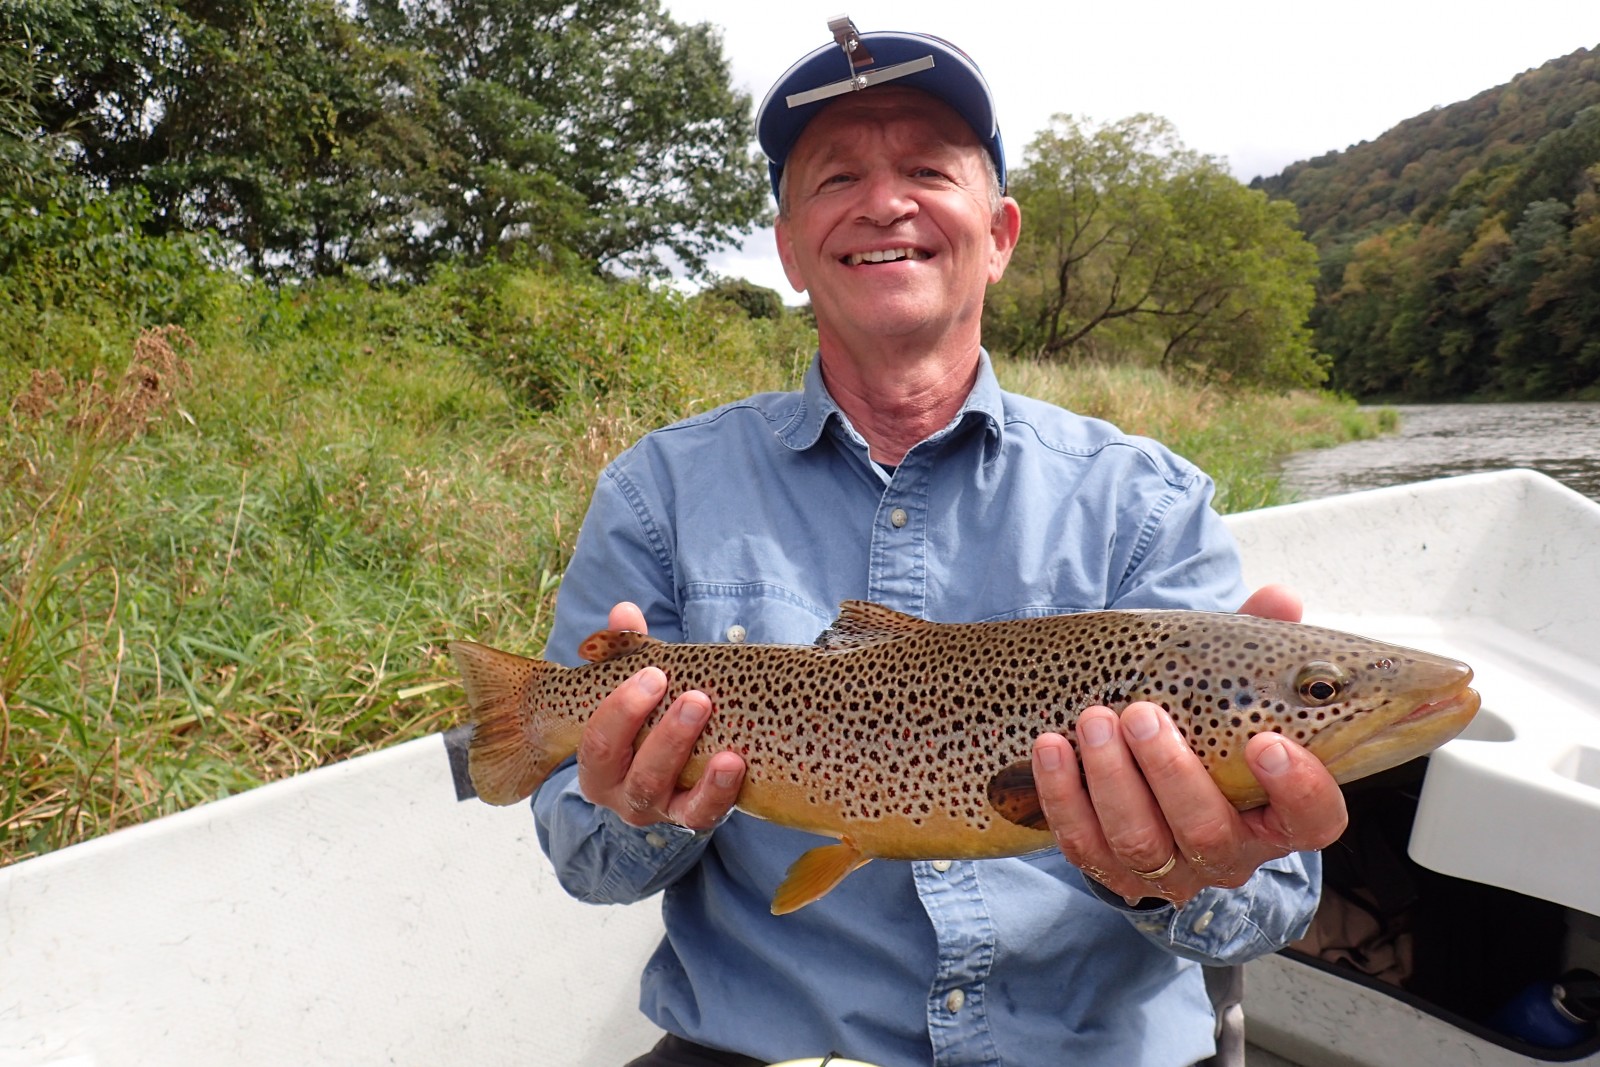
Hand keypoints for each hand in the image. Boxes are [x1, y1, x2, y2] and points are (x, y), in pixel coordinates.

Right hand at [574, 602, 744, 831]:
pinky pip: (703, 813)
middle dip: (664, 734)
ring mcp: (658, 809)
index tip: (655, 673)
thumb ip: (627, 650)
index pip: (599, 742)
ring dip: (690, 755)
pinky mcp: (692, 817)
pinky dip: (718, 791)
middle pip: (634, 772)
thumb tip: (625, 611)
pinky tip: (735, 762)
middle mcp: (620, 792)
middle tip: (696, 697)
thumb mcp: (635, 684)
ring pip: (664, 792)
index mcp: (598, 760)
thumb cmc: (648, 714)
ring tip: (714, 720)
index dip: (623, 709)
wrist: (675, 763)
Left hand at [1030, 584, 1348, 905]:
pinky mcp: (1112, 871)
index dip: (1298, 788)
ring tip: (1093, 720)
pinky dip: (1063, 795)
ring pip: (1141, 843)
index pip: (1314, 820)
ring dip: (1112, 779)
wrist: (1145, 783)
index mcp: (1277, 813)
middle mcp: (1230, 853)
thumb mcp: (1233, 687)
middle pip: (1208, 833)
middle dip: (1170, 771)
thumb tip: (1280, 598)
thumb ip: (1260, 646)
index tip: (1265, 741)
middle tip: (1141, 713)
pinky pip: (1083, 844)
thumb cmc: (1203, 727)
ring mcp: (1170, 870)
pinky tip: (1052, 746)